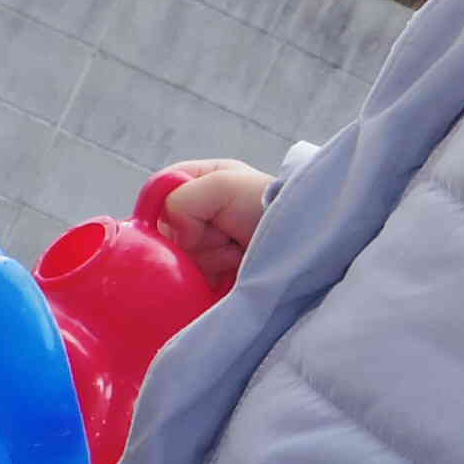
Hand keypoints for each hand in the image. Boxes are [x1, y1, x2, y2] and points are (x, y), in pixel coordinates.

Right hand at [158, 158, 274, 285]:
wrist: (303, 247)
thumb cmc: (268, 207)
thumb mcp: (223, 184)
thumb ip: (182, 199)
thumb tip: (176, 235)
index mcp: (202, 182)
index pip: (159, 192)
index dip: (165, 208)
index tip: (186, 221)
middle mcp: (202, 213)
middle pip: (167, 232)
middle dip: (195, 239)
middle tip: (226, 238)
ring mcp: (207, 246)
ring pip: (179, 259)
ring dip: (207, 260)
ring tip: (237, 256)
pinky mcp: (214, 276)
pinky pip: (192, 282)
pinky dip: (208, 281)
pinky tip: (231, 274)